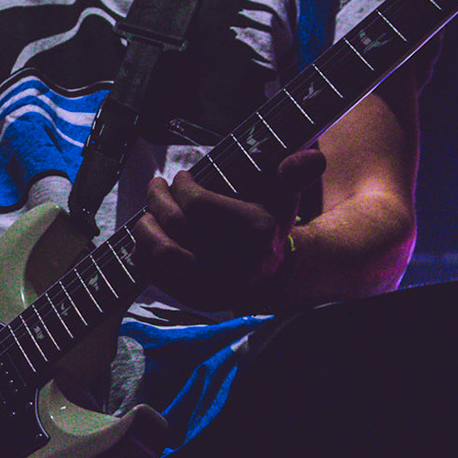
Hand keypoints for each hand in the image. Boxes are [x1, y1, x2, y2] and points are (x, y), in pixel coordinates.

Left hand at [132, 146, 326, 311]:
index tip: (182, 177)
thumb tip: (314, 157)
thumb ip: (293, 175)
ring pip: (162, 252)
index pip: (199, 204)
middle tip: (155, 186)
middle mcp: (235, 262)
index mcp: (256, 232)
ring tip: (146, 213)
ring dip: (144, 228)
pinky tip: (145, 238)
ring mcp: (213, 284)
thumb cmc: (267, 226)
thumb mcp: (283, 197)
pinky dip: (142, 254)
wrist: (268, 276)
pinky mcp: (194, 300)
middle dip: (157, 199)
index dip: (182, 186)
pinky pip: (156, 275)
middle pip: (176, 224)